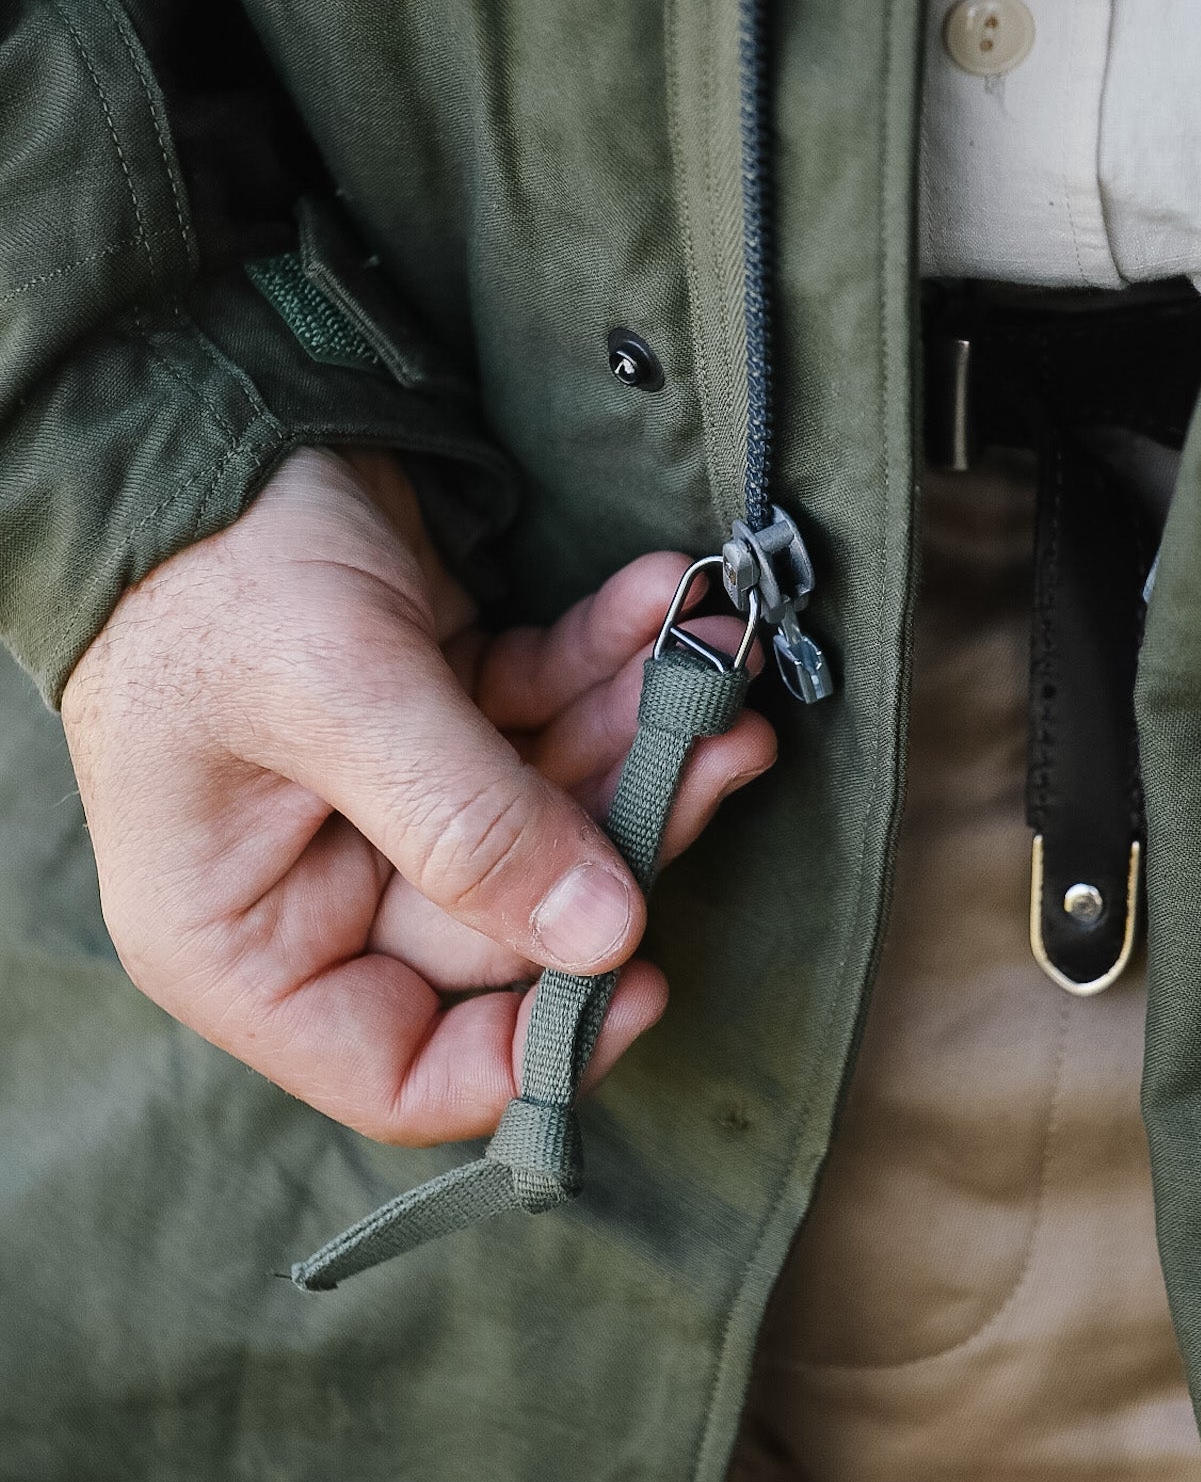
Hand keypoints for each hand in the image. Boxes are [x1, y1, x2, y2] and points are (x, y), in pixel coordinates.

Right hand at [62, 448, 774, 1143]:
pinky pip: (541, 719)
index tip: (641, 975)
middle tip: (722, 743)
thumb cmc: (210, 571)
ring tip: (715, 659)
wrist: (198, 411)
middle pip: (509, 929)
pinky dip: (601, 665)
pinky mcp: (437, 720)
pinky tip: (656, 605)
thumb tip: (606, 939)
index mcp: (245, 944)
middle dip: (620, 829)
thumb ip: (470, 825)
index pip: (401, 1070)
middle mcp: (317, 895)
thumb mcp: (336, 696)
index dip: (528, 1050)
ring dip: (635, 733)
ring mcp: (386, 808)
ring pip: (549, 817)